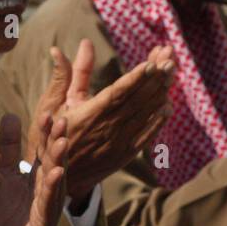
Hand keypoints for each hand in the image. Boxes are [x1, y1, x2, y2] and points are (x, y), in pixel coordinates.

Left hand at [0, 112, 66, 225]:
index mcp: (33, 177)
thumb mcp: (1, 175)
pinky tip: (55, 173)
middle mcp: (43, 190)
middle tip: (61, 120)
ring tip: (62, 141)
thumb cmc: (2, 214)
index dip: (44, 133)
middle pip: (52, 161)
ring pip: (54, 180)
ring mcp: (46, 207)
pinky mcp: (44, 224)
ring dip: (59, 160)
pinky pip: (48, 204)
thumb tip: (10, 115)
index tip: (47, 113)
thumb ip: (6, 149)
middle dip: (57, 141)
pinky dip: (52, 188)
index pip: (41, 150)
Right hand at [29, 41, 174, 200]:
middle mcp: (107, 128)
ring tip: (172, 73)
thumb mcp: (54, 103)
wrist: (59, 178)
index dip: (136, 78)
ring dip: (160, 93)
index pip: (118, 92)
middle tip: (171, 58)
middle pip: (137, 100)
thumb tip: (67, 47)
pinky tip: (168, 106)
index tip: (152, 62)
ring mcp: (118, 142)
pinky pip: (147, 135)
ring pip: (145, 114)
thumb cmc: (55, 136)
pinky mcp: (125, 154)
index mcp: (89, 114)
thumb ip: (68, 75)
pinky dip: (158, 121)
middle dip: (155, 78)